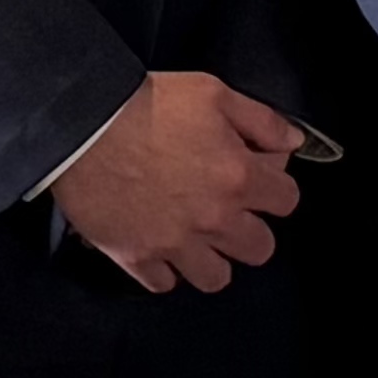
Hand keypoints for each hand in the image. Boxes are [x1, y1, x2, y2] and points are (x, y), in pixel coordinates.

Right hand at [51, 70, 305, 293]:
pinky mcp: (137, 258)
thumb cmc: (147, 103)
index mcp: (238, 177)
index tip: (257, 178)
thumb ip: (262, 120)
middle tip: (228, 211)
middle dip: (250, 229)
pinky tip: (160, 243)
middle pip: (260, 249)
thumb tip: (293, 141)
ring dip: (211, 258)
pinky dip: (165, 269)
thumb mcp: (213, 93)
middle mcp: (214, 219)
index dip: (275, 187)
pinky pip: (165, 284)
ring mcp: (175, 244)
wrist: (83, 124)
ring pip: (216, 278)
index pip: (287, 201)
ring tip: (196, 236)